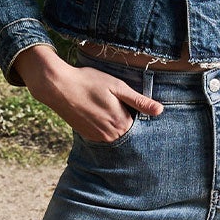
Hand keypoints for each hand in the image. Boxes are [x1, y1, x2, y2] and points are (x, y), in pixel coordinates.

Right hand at [13, 44, 163, 142]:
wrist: (58, 86)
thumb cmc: (89, 82)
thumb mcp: (117, 87)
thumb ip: (139, 101)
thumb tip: (160, 110)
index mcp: (122, 123)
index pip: (139, 123)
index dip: (135, 110)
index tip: (126, 100)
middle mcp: (111, 135)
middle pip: (127, 129)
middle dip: (125, 117)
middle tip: (113, 100)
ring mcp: (97, 137)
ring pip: (114, 132)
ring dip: (112, 121)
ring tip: (102, 104)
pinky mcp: (86, 135)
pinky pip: (101, 133)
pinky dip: (101, 124)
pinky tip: (94, 111)